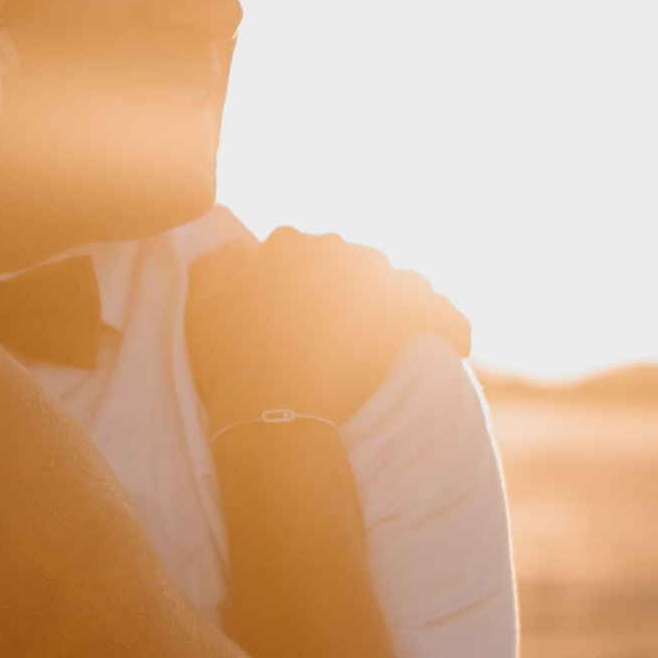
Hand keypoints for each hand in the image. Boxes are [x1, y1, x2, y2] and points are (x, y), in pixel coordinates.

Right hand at [186, 228, 467, 430]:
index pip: (315, 254)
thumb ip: (215, 266)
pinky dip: (451, 327)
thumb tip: (240, 251)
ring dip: (404, 308)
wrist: (272, 411)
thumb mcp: (201, 308)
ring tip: (404, 342)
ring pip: (404, 285)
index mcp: (288, 245)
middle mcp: (334, 250)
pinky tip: (457, 344)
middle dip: (362, 294)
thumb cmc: (233, 366)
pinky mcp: (406, 315)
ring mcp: (374, 280)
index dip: (319, 283)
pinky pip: (443, 313)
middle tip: (359, 335)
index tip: (319, 311)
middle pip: (362, 266)